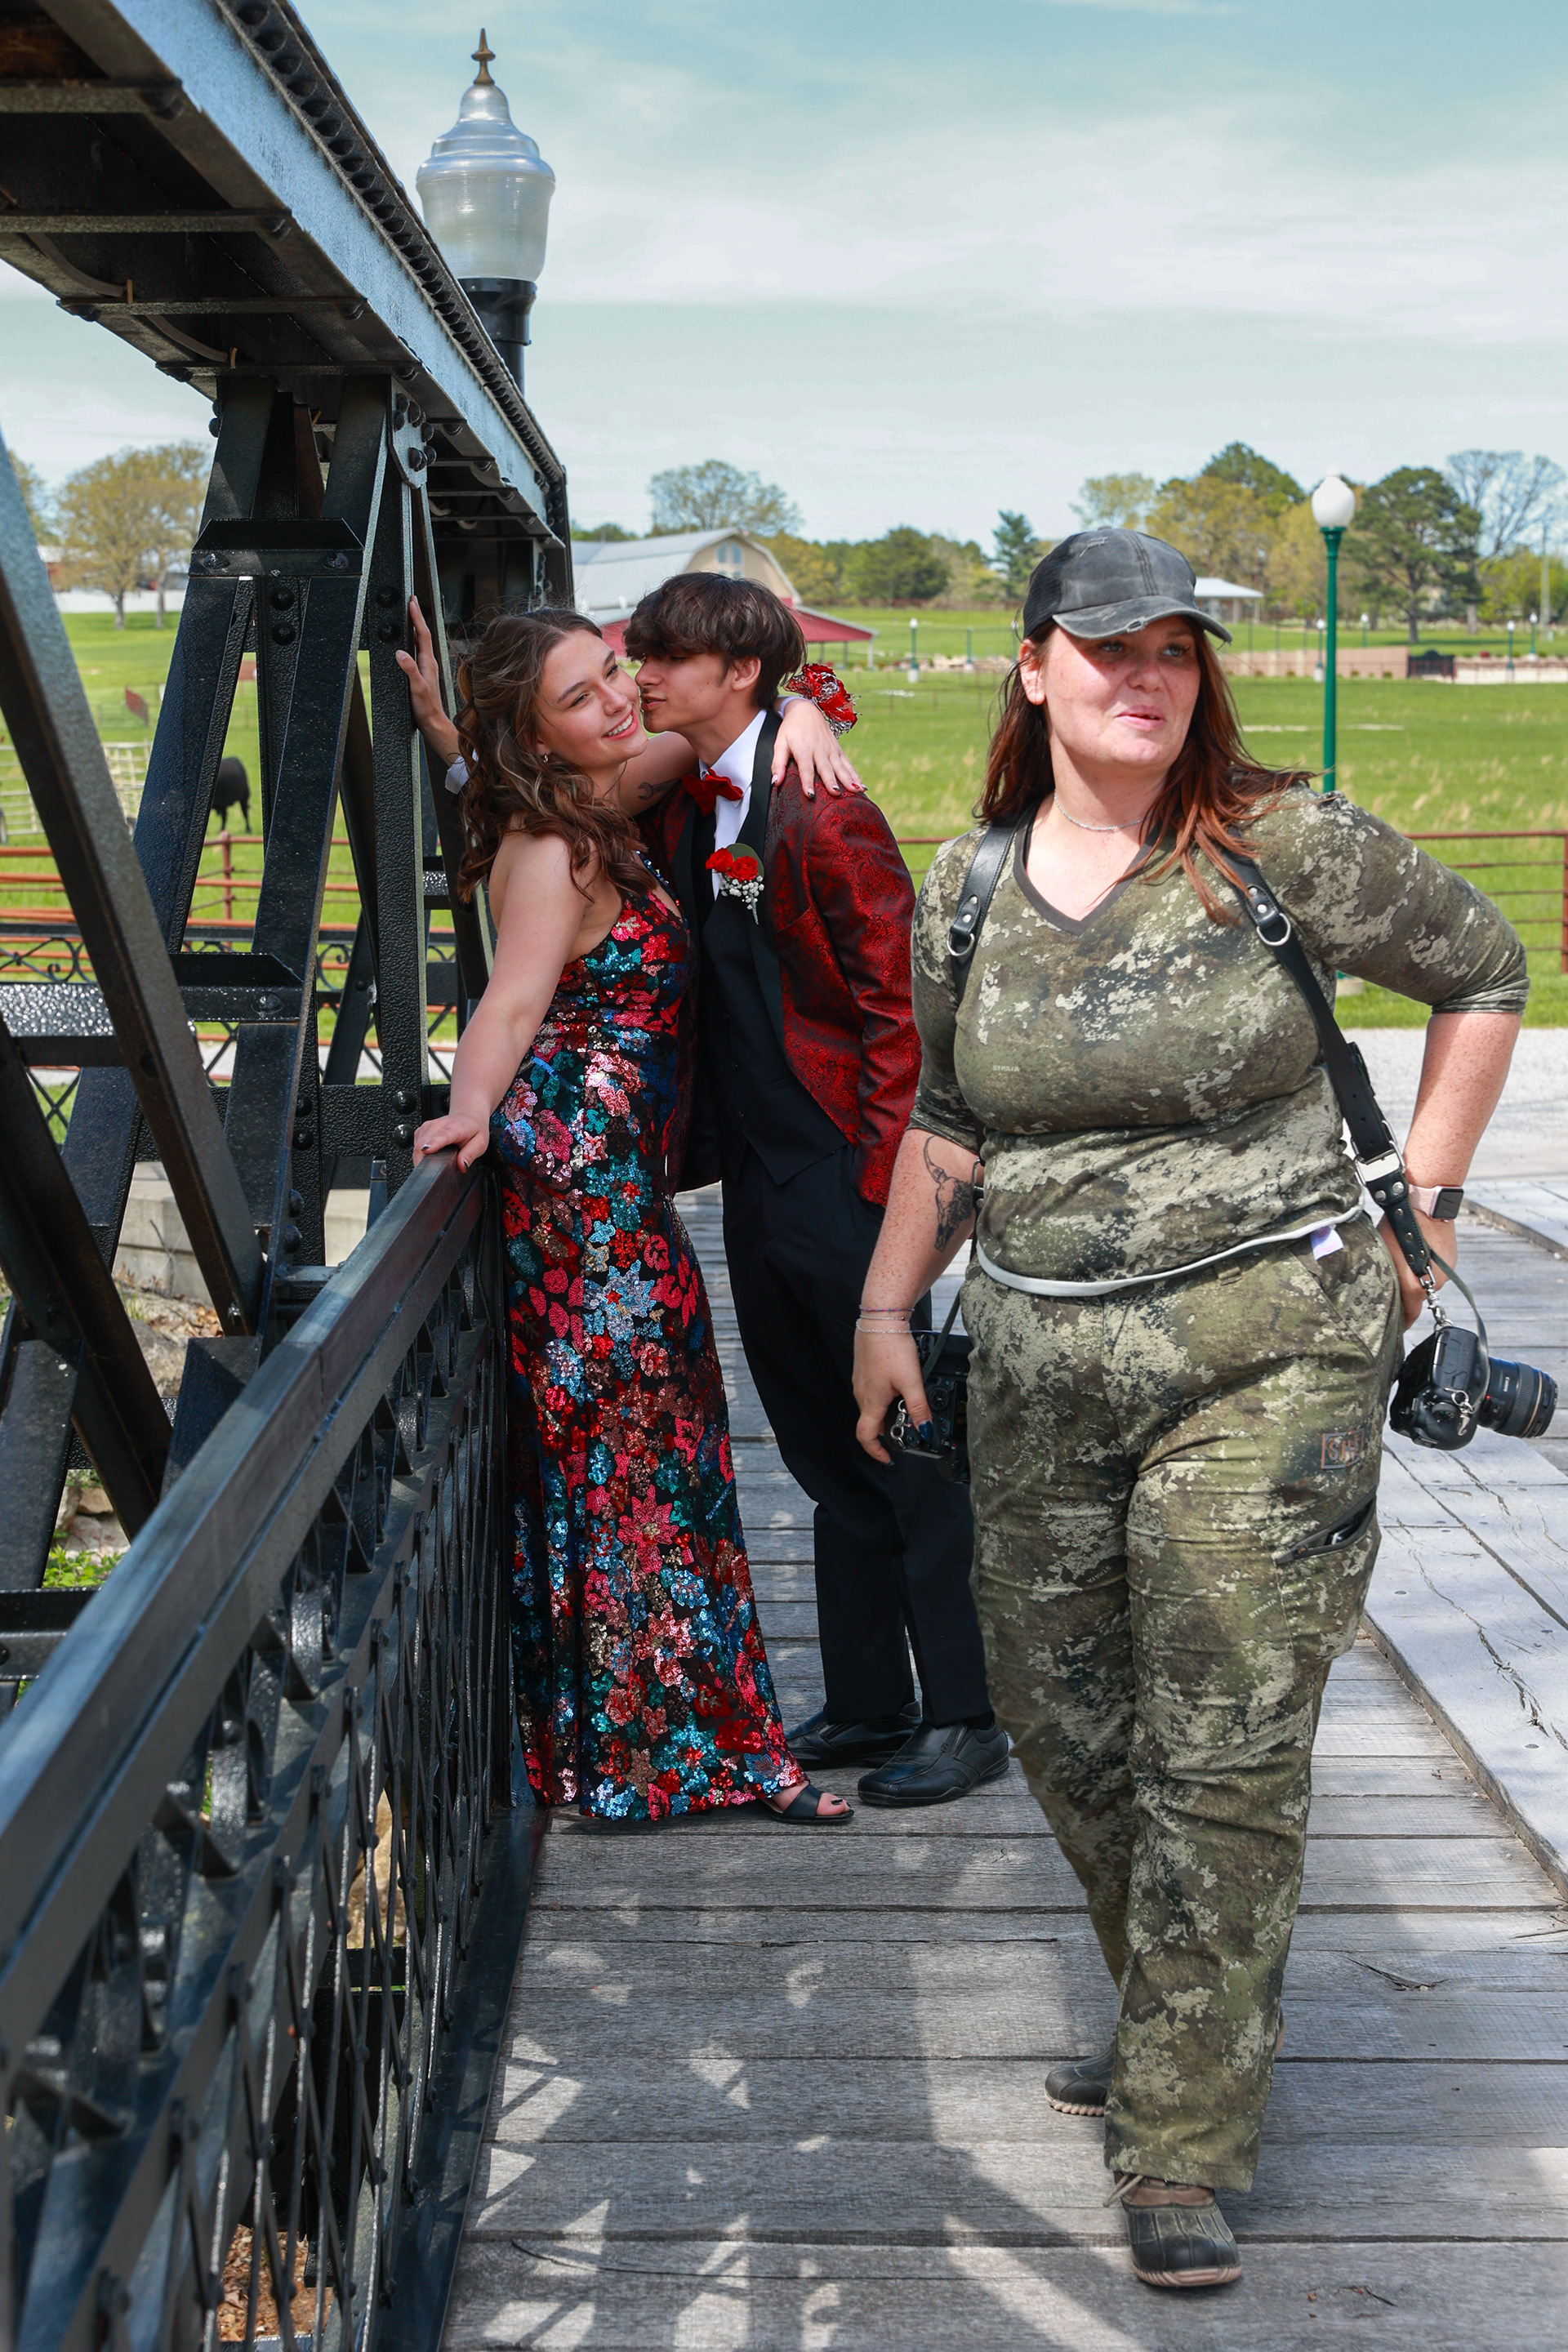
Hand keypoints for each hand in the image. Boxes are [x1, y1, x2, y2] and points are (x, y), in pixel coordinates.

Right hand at [395, 596, 460, 767]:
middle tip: (412, 601)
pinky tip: (408, 641)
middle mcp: (428, 662)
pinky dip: (412, 641)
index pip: (422, 634)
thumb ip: (409, 670)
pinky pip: (417, 651)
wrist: (432, 722)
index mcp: (428, 662)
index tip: (412, 603)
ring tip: (410, 614)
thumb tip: (401, 653)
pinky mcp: (422, 673)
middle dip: (417, 616)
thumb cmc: (426, 707)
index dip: (417, 617)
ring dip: (415, 627)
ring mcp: (426, 668)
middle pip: (422, 634)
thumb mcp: (416, 688)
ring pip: (420, 642)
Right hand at [412, 1111, 489, 1170]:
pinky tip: (431, 1156)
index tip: (427, 1151)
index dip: (433, 1144)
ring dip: (421, 1160)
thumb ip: (470, 1154)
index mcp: (454, 1127)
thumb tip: (462, 1165)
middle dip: (423, 1163)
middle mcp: (437, 1125)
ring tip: (433, 1166)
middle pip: (422, 1145)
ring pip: (416, 1148)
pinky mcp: (421, 1131)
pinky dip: (420, 1155)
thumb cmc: (474, 1129)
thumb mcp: (480, 1143)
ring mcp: (427, 1127)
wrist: (468, 1116)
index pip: (441, 1135)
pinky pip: (415, 1147)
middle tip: (431, 1176)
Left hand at [775, 698, 862, 799]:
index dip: (807, 782)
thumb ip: (777, 763)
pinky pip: (848, 764)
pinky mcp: (838, 749)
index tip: (810, 795)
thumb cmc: (790, 729)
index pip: (805, 768)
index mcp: (803, 749)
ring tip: (856, 791)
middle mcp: (819, 749)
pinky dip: (855, 775)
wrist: (805, 710)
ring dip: (848, 779)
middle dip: (832, 781)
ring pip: (840, 767)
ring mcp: (830, 749)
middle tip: (836, 794)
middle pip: (826, 768)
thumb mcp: (779, 743)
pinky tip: (862, 787)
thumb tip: (775, 782)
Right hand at [853, 1325, 930, 1462]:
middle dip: (889, 1429)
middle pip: (872, 1422)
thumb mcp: (911, 1380)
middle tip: (909, 1425)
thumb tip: (925, 1429)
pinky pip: (873, 1391)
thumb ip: (919, 1407)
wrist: (880, 1319)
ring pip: (873, 1406)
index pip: (866, 1436)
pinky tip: (900, 1383)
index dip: (876, 1451)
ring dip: (888, 1411)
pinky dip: (886, 1395)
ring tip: (908, 1401)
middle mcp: (862, 1394)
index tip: (888, 1457)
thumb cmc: (891, 1347)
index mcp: (871, 1401)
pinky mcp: (865, 1371)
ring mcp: (861, 1382)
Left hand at [1378, 1208, 1453, 1328]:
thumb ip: (1386, 1279)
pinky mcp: (1453, 1259)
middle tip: (1392, 1281)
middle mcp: (1436, 1284)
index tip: (1393, 1327)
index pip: (1410, 1316)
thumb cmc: (1396, 1229)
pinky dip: (1427, 1264)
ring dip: (1417, 1275)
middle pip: (1418, 1297)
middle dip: (1406, 1293)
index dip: (1400, 1323)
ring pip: (1428, 1280)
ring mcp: (1447, 1271)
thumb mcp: (1383, 1255)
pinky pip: (1437, 1268)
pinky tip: (1416, 1250)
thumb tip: (1381, 1292)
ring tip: (1403, 1259)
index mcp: (1416, 1288)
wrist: (1424, 1203)